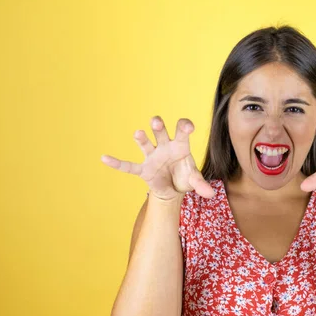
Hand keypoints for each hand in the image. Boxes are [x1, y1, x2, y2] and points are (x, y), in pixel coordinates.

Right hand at [100, 116, 215, 199]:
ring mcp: (152, 156)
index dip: (184, 127)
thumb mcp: (194, 180)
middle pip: (161, 133)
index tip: (188, 127)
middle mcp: (165, 147)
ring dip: (142, 139)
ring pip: (146, 144)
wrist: (173, 189)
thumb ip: (201, 184)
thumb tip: (211, 194)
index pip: (182, 131)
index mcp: (180, 146)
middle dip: (158, 127)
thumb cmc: (184, 177)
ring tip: (138, 133)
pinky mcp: (143, 169)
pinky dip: (117, 163)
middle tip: (156, 121)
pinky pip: (129, 166)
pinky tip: (105, 158)